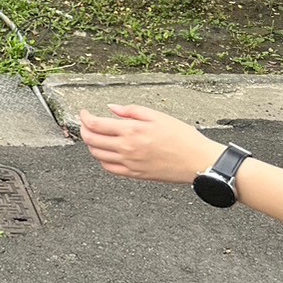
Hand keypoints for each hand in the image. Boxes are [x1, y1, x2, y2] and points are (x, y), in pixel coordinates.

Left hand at [79, 104, 225, 184]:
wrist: (198, 160)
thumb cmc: (182, 136)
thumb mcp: (158, 116)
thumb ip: (131, 111)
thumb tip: (111, 108)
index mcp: (132, 130)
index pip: (95, 124)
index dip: (84, 117)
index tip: (84, 113)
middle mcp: (127, 148)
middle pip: (91, 140)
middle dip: (84, 130)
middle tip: (86, 124)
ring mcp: (129, 163)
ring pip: (97, 155)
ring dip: (91, 144)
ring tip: (96, 136)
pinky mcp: (134, 174)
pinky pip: (109, 168)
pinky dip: (102, 160)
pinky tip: (107, 152)